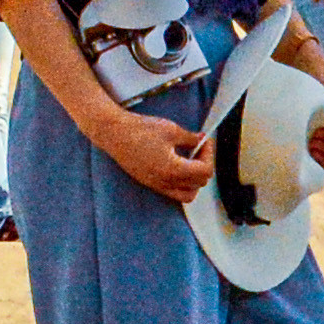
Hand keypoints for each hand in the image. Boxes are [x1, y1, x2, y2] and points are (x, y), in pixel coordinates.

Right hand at [94, 106, 213, 201]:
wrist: (114, 133)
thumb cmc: (140, 130)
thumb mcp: (171, 129)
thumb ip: (190, 138)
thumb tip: (201, 140)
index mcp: (174, 170)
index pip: (205, 171)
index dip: (209, 154)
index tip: (204, 141)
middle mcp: (166, 182)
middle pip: (199, 184)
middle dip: (203, 165)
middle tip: (199, 148)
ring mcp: (156, 185)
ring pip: (187, 194)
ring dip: (194, 180)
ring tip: (190, 161)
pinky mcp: (149, 183)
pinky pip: (172, 191)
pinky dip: (180, 182)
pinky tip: (176, 164)